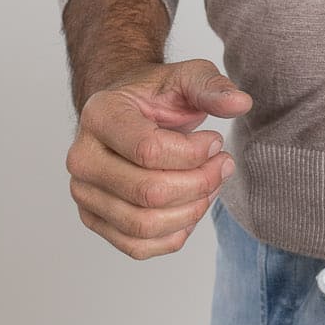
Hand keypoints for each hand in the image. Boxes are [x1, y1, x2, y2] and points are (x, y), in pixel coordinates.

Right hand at [66, 59, 252, 257]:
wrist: (128, 113)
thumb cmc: (155, 97)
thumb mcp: (186, 78)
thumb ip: (212, 87)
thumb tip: (241, 104)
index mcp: (99, 115)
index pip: (149, 150)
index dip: (195, 153)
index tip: (215, 141)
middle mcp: (82, 158)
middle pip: (148, 192)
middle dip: (199, 183)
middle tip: (222, 166)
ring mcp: (84, 193)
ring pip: (144, 225)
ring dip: (191, 210)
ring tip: (209, 186)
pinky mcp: (94, 219)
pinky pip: (137, 247)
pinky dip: (174, 235)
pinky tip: (190, 208)